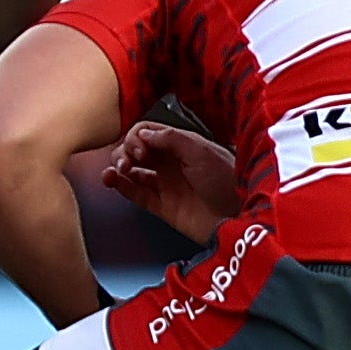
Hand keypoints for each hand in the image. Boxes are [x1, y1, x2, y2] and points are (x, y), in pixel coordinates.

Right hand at [102, 123, 240, 244]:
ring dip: (118, 167)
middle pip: (136, 150)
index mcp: (182, 145)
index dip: (137, 137)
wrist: (238, 216)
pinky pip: (135, 194)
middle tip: (129, 160)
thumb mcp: (201, 151)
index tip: (138, 147)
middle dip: (125, 151)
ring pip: (132, 172)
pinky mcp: (163, 206)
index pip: (148, 132)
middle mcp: (172, 163)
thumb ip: (171, 139)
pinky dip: (120, 186)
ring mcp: (166, 184)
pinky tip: (112, 180)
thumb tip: (143, 133)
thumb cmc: (229, 182)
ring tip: (114, 171)